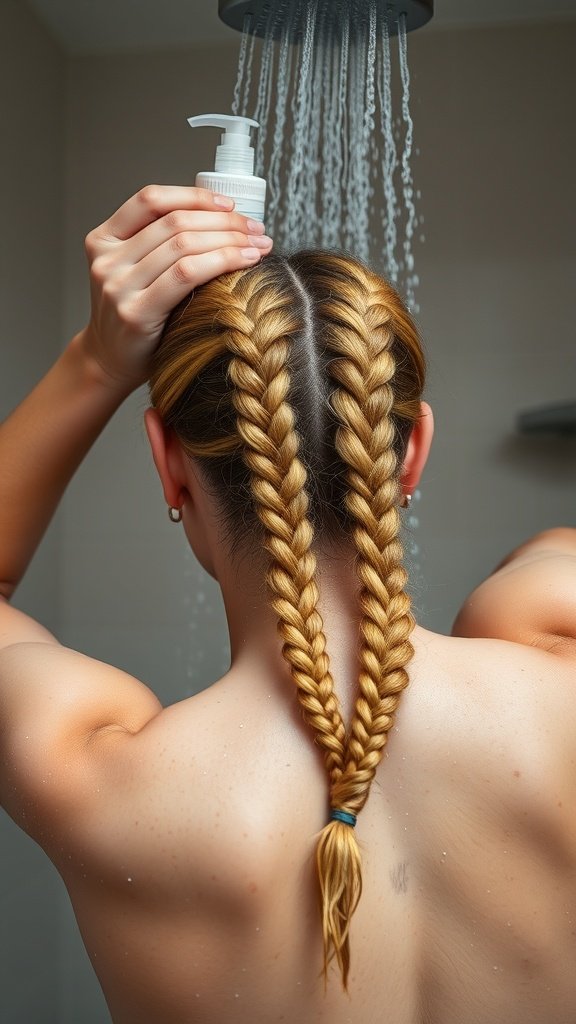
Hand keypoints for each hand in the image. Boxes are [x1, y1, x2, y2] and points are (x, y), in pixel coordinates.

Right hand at [80, 185, 272, 391]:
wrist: (109, 363)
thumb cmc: (134, 317)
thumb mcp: (134, 271)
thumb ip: (158, 245)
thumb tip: (220, 219)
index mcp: (103, 238)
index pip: (151, 200)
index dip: (195, 197)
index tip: (230, 205)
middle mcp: (106, 259)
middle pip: (174, 223)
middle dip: (223, 221)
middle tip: (255, 229)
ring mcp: (118, 286)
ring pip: (183, 245)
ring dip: (229, 241)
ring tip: (258, 246)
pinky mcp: (136, 312)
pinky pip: (186, 275)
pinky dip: (222, 262)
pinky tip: (245, 262)